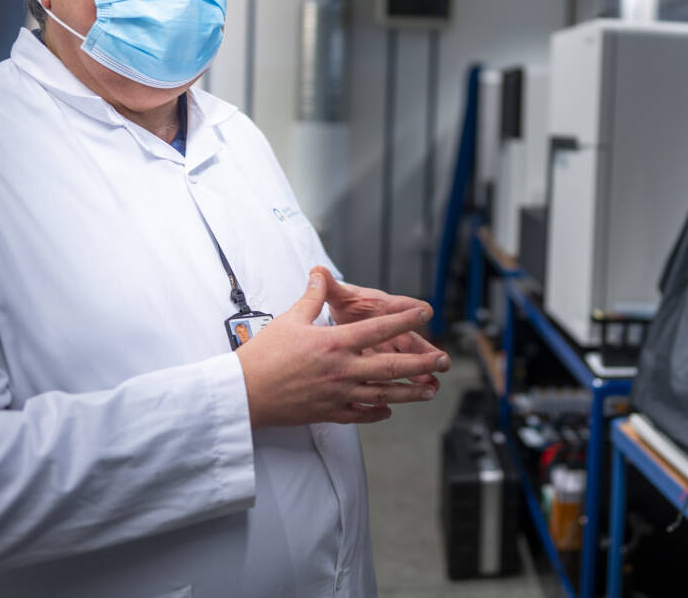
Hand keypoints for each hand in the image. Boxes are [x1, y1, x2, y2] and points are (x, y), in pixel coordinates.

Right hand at [235, 268, 449, 428]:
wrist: (244, 395)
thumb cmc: (263, 356)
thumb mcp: (289, 319)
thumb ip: (312, 297)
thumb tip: (320, 273)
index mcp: (335, 343)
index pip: (379, 329)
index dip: (405, 319)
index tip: (426, 312)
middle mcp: (342, 370)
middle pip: (391, 367)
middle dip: (421, 364)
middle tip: (444, 361)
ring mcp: (338, 395)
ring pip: (383, 395)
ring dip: (409, 393)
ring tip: (429, 390)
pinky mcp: (329, 413)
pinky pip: (361, 414)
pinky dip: (378, 412)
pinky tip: (389, 410)